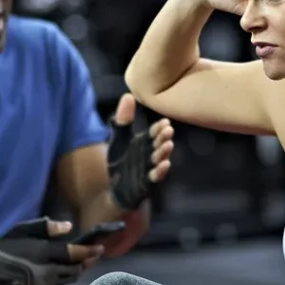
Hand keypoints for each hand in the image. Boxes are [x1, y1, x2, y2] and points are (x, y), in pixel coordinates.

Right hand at [0, 218, 103, 284]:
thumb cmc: (4, 247)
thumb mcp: (22, 230)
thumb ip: (46, 228)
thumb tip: (69, 227)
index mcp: (44, 253)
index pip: (75, 253)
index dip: (90, 250)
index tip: (101, 247)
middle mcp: (48, 272)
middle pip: (77, 269)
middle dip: (88, 261)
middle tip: (95, 254)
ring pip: (70, 279)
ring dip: (78, 270)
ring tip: (83, 262)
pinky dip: (66, 278)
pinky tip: (65, 271)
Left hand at [108, 93, 173, 209]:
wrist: (115, 189)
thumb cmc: (121, 162)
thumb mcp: (119, 139)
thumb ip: (123, 120)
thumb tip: (127, 95)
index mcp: (145, 143)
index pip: (154, 133)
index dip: (158, 128)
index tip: (163, 122)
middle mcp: (150, 156)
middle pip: (158, 145)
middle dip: (163, 138)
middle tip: (168, 130)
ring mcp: (149, 170)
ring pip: (159, 161)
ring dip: (164, 153)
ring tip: (168, 145)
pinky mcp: (146, 185)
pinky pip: (154, 179)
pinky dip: (160, 172)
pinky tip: (165, 165)